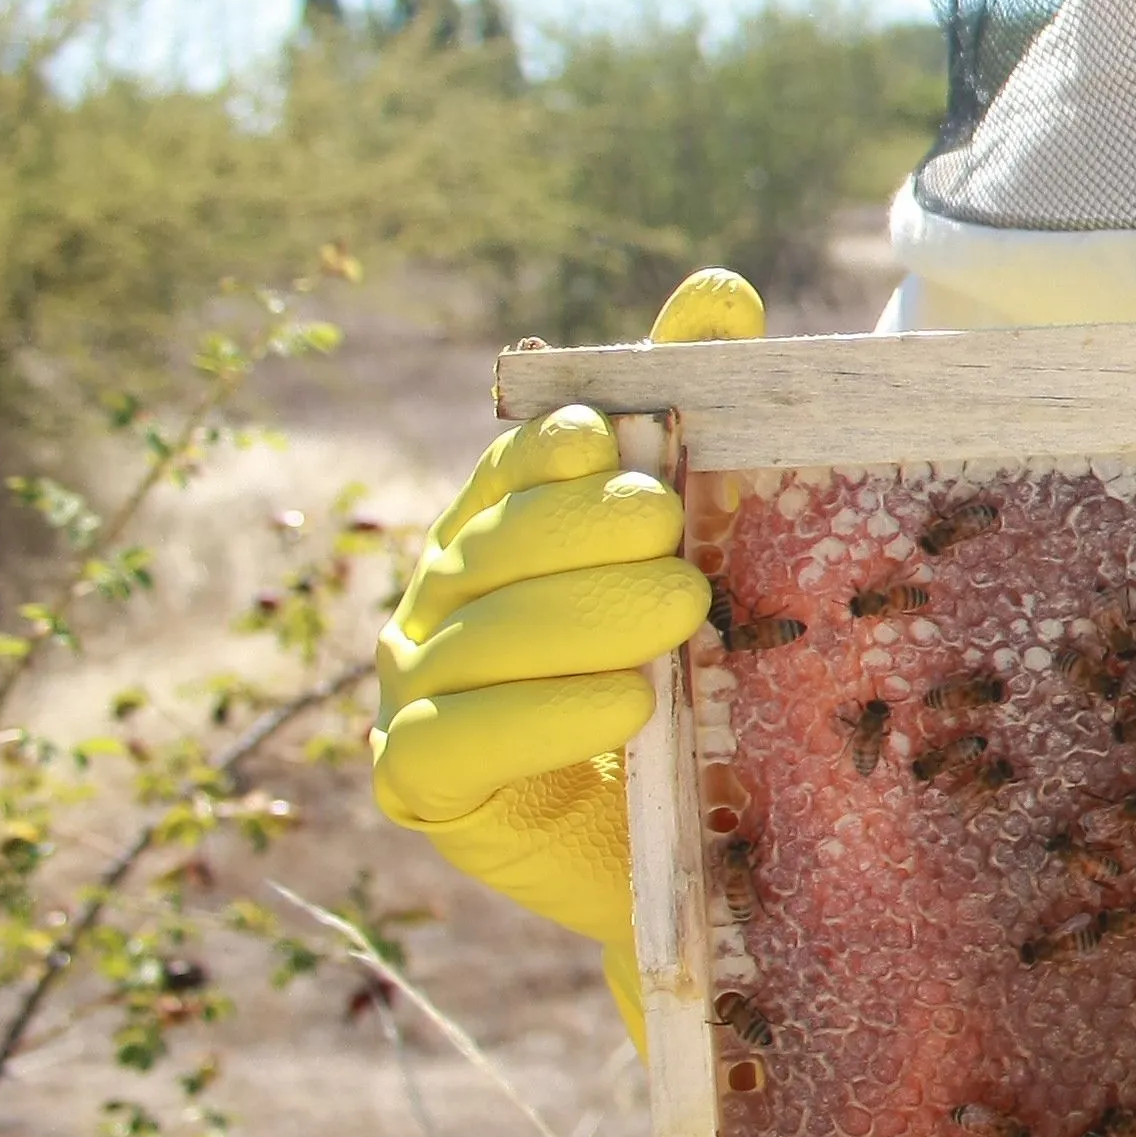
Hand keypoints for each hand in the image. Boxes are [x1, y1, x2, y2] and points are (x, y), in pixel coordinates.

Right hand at [372, 272, 758, 1045]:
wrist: (672, 846)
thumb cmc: (684, 678)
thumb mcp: (704, 552)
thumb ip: (695, 422)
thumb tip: (718, 290)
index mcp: (502, 531)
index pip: (513, 468)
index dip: (550, 447)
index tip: (607, 434)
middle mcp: (444, 602)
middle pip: (500, 547)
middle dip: (585, 532)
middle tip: (673, 528)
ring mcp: (417, 693)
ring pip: (482, 641)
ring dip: (582, 620)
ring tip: (681, 609)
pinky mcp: (424, 784)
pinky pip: (461, 741)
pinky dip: (544, 718)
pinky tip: (628, 702)